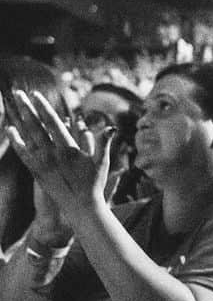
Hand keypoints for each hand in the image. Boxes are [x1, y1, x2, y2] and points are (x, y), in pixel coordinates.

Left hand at [7, 91, 110, 220]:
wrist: (80, 207)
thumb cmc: (93, 183)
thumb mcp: (102, 162)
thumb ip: (104, 142)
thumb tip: (112, 127)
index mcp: (68, 149)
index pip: (52, 122)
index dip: (43, 107)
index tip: (35, 95)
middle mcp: (53, 154)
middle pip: (36, 126)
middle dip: (27, 108)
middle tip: (19, 93)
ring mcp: (43, 163)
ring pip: (28, 137)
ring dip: (20, 120)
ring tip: (14, 106)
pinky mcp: (37, 171)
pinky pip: (23, 153)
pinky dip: (16, 141)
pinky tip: (11, 130)